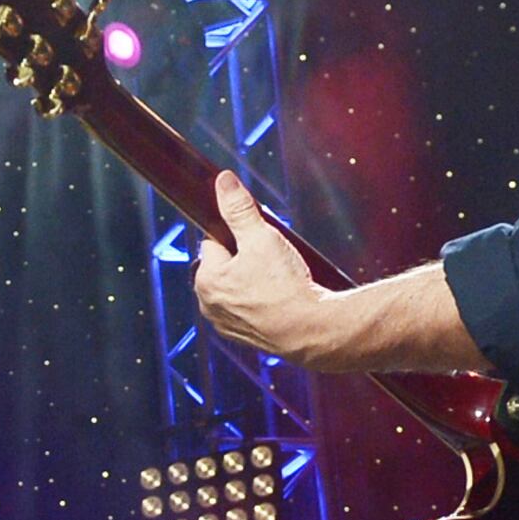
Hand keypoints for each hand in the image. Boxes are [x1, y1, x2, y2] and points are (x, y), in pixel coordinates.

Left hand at [187, 172, 329, 361]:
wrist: (313, 330)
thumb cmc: (285, 286)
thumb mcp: (262, 237)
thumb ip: (239, 209)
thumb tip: (223, 182)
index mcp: (205, 279)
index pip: (214, 241)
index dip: (238, 234)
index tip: (257, 238)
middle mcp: (209, 305)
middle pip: (225, 265)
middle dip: (246, 258)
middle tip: (272, 259)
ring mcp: (226, 324)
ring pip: (238, 287)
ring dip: (253, 280)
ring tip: (279, 279)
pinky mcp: (245, 337)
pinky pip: (250, 309)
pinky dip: (262, 302)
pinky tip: (280, 298)